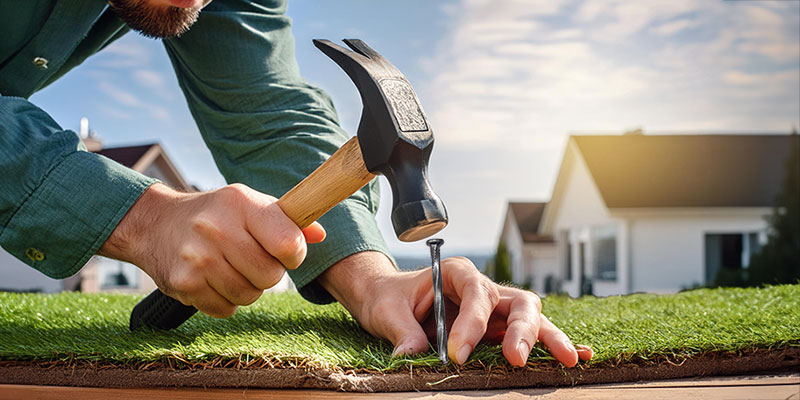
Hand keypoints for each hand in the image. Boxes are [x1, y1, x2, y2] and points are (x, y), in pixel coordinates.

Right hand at [99, 183, 325, 317]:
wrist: (155, 225)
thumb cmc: (215, 214)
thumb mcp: (250, 204)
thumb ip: (288, 220)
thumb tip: (320, 235)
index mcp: (240, 203)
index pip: (289, 243)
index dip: (294, 254)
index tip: (285, 251)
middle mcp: (216, 228)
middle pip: (271, 275)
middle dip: (267, 272)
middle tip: (251, 259)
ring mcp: (197, 258)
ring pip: (250, 295)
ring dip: (247, 288)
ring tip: (230, 267)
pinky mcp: (184, 284)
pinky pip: (226, 309)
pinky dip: (224, 300)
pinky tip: (212, 279)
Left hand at [319, 252, 592, 366]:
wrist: (388, 301)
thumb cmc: (389, 298)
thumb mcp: (386, 311)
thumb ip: (401, 331)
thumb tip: (411, 354)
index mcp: (456, 272)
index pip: (475, 292)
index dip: (472, 322)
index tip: (457, 354)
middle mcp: (482, 289)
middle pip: (516, 301)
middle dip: (521, 330)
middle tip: (516, 359)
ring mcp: (495, 310)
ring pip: (531, 319)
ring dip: (547, 338)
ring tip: (568, 360)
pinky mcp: (498, 332)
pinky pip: (527, 337)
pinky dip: (548, 346)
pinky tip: (573, 358)